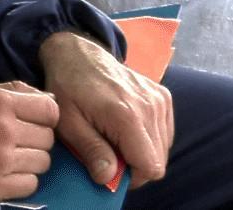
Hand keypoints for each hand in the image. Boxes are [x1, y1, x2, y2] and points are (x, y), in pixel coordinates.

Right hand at [0, 82, 58, 201]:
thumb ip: (13, 91)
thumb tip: (50, 100)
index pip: (51, 110)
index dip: (45, 116)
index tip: (33, 121)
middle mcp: (2, 129)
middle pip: (48, 137)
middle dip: (35, 139)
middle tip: (13, 140)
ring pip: (43, 162)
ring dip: (29, 160)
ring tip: (6, 156)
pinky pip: (31, 183)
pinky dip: (21, 180)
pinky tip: (3, 172)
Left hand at [40, 31, 172, 188]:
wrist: (77, 53)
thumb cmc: (67, 87)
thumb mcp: (68, 122)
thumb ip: (91, 151)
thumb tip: (108, 178)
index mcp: (127, 116)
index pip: (150, 167)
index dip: (131, 177)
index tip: (110, 168)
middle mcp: (150, 107)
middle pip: (158, 160)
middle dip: (134, 165)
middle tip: (108, 152)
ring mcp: (159, 99)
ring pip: (163, 147)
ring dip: (141, 150)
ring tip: (114, 136)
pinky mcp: (163, 95)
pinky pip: (164, 131)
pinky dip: (148, 136)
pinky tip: (126, 127)